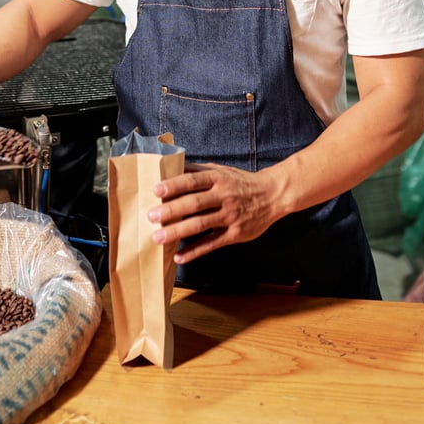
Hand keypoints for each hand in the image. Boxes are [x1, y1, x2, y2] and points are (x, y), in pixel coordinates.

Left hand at [147, 163, 279, 263]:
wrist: (272, 195)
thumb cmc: (241, 182)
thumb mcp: (222, 170)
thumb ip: (198, 171)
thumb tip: (173, 166)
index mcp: (218, 178)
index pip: (193, 181)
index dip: (174, 185)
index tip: (156, 190)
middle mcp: (223, 197)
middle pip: (194, 203)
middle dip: (171, 210)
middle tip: (151, 216)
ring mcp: (230, 216)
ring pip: (200, 225)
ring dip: (177, 232)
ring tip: (158, 237)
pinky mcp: (235, 234)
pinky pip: (212, 244)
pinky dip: (194, 251)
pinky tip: (179, 256)